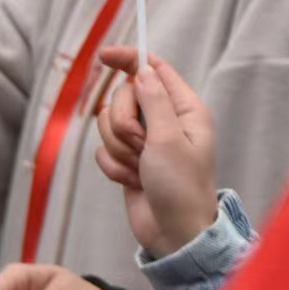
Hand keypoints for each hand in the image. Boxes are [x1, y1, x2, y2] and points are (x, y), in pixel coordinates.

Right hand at [96, 48, 217, 257]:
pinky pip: (104, 151)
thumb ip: (153, 101)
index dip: (130, 59)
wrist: (174, 234)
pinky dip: (114, 167)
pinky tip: (133, 181)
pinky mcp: (129, 161)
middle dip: (124, 123)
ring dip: (120, 149)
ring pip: (109, 125)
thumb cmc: (181, 187)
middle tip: (143, 145)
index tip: (104, 55)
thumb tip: (143, 70)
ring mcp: (145, 141)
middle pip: (123, 97)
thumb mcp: (169, 139)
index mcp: (184, 109)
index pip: (154, 70)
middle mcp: (164, 120)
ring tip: (140, 168)